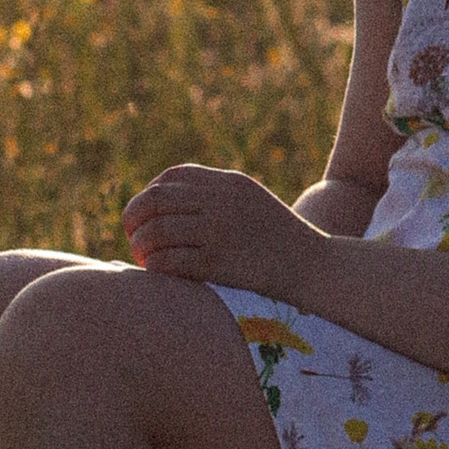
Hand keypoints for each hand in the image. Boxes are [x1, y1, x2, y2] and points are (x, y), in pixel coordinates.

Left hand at [122, 163, 312, 300]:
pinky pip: (170, 261)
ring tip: (142, 258)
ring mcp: (220, 231)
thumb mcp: (250, 202)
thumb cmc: (280, 240)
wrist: (315, 266)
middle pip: (157, 199)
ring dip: (141, 245)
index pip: (172, 176)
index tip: (147, 216)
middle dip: (135, 218)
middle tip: (132, 237)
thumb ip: (215, 197)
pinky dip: (155, 266)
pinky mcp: (218, 262)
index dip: (150, 194)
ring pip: (158, 230)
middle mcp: (222, 201)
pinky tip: (155, 272)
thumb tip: (168, 206)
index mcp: (230, 183)